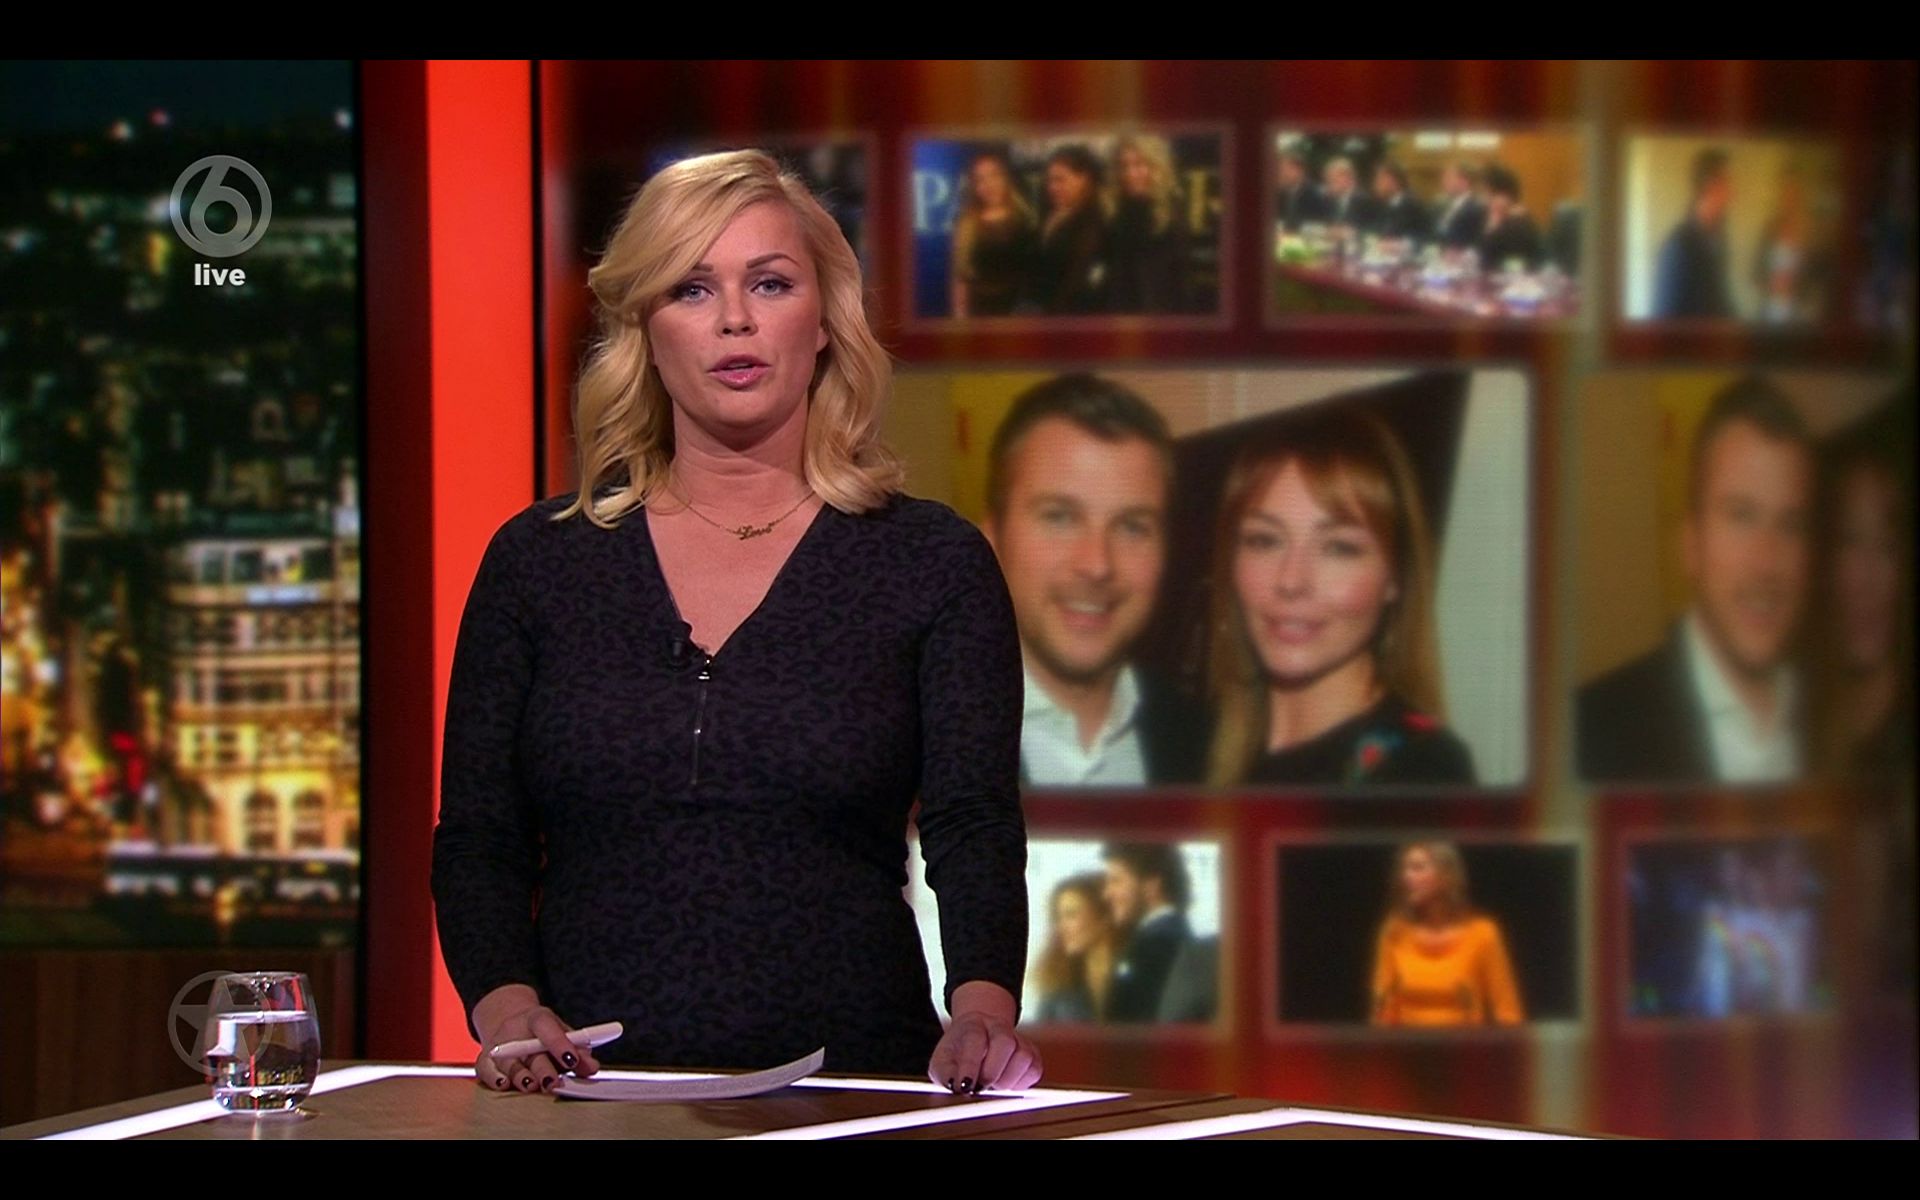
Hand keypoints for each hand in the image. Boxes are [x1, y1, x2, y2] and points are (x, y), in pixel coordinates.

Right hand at [471, 984, 600, 1093]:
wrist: (511, 1023)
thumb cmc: (543, 1033)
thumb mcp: (562, 1033)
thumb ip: (578, 1049)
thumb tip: (591, 1067)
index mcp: (537, 1018)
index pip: (548, 1027)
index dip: (560, 1044)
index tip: (572, 1060)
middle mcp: (515, 1030)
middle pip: (529, 1050)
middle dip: (542, 1068)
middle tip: (553, 1082)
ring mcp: (498, 1045)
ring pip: (508, 1062)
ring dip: (520, 1076)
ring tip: (531, 1086)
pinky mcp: (484, 1059)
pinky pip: (486, 1070)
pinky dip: (494, 1078)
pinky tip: (504, 1084)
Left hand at [928, 980, 1041, 1094]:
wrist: (977, 1034)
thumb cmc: (958, 1050)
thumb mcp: (942, 1060)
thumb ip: (944, 1072)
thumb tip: (952, 1085)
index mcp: (973, 1024)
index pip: (975, 1038)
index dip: (970, 1064)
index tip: (964, 1086)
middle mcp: (998, 1027)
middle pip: (1004, 1042)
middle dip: (992, 1072)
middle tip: (980, 1089)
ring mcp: (1018, 1038)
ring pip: (1023, 1056)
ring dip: (1007, 1080)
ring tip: (992, 1085)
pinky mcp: (1032, 1053)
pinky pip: (1034, 1069)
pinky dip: (1020, 1084)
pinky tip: (1005, 1083)